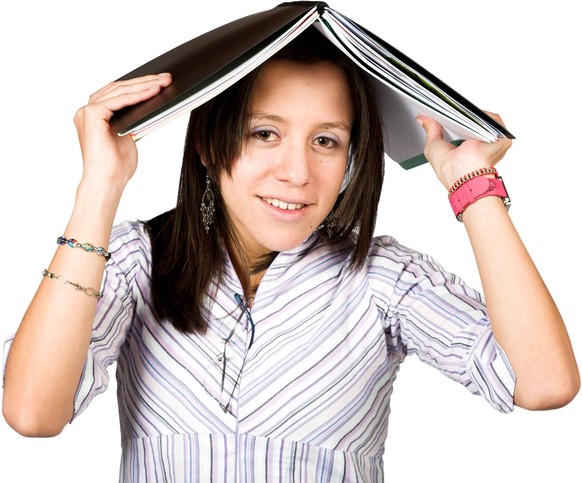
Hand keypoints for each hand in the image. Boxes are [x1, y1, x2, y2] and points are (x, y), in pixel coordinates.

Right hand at [73, 73, 172, 188]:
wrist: (108, 181)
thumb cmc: (117, 166)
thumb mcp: (129, 136)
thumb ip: (133, 120)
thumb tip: (149, 106)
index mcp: (95, 115)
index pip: (118, 92)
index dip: (138, 84)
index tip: (159, 80)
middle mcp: (87, 111)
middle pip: (119, 88)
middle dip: (144, 81)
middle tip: (166, 77)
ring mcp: (87, 112)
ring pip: (119, 91)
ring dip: (143, 85)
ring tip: (163, 82)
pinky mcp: (91, 115)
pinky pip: (118, 100)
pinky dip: (136, 95)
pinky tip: (152, 91)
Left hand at [416, 112, 511, 190]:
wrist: (463, 174)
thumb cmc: (449, 168)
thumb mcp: (433, 146)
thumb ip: (430, 130)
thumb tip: (422, 119)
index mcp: (466, 151)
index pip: (461, 129)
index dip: (452, 119)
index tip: (443, 110)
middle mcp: (481, 147)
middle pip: (473, 123)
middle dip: (461, 113)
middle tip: (448, 105)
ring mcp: (492, 143)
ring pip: (485, 120)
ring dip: (472, 113)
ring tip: (458, 106)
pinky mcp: (501, 139)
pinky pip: (495, 120)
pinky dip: (484, 114)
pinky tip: (471, 111)